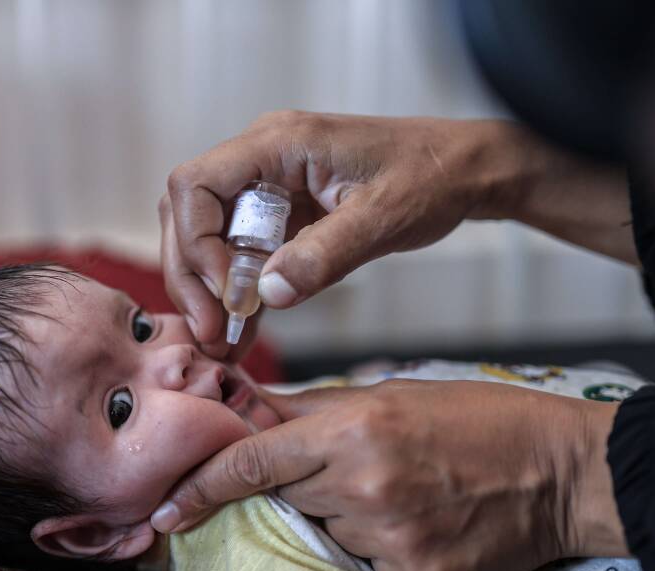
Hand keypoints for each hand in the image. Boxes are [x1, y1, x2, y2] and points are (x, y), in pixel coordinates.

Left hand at [151, 380, 627, 570]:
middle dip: (301, 489)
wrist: (565, 472)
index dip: (199, 487)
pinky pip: (368, 567)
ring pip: (327, 535)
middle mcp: (364, 489)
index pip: (250, 463)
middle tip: (356, 470)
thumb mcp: (392, 395)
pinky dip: (381, 548)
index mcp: (353, 431)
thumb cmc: (478, 420)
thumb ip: (311, 411)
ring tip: (404, 493)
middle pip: (286, 500)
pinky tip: (423, 524)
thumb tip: (246, 411)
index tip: (163, 512)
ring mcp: (392, 541)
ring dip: (345, 519)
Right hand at [161, 113, 519, 357]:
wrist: (465, 171)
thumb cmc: (430, 177)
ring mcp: (270, 186)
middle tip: (210, 331)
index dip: (195, 242)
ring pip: (207, 236)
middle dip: (192, 275)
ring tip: (220, 343)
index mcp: (279, 143)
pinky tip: (241, 334)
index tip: (224, 292)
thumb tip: (267, 294)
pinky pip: (242, 253)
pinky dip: (237, 293)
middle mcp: (263, 158)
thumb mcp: (382, 219)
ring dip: (208, 289)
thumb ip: (324, 255)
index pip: (195, 185)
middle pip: (189, 214)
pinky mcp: (283, 214)